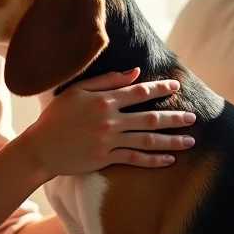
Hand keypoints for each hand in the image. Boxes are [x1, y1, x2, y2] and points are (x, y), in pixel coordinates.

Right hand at [19, 67, 195, 182]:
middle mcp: (109, 120)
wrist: (40, 147)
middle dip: (174, 117)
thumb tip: (134, 73)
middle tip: (193, 117)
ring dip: (171, 140)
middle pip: (149, 118)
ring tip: (190, 140)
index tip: (176, 85)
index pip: (138, 92)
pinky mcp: (105, 158)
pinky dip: (153, 160)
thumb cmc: (55, 116)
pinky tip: (169, 160)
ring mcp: (108, 141)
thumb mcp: (76, 91)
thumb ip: (105, 80)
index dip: (159, 88)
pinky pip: (135, 159)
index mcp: (103, 100)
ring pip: (147, 140)